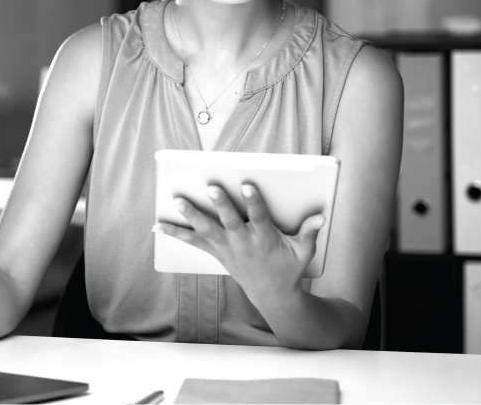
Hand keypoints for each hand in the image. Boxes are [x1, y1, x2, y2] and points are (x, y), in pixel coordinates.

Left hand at [154, 184, 324, 304]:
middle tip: (211, 186)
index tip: (247, 184)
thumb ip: (309, 233)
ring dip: (191, 216)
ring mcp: (227, 249)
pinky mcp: (216, 252)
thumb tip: (321, 216)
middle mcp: (243, 243)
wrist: (272, 295)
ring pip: (206, 230)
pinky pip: (192, 242)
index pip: (260, 218)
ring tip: (177, 200)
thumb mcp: (303, 252)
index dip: (254, 201)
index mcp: (265, 239)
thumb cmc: (289, 268)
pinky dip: (175, 233)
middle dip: (221, 204)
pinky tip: (158, 226)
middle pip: (230, 222)